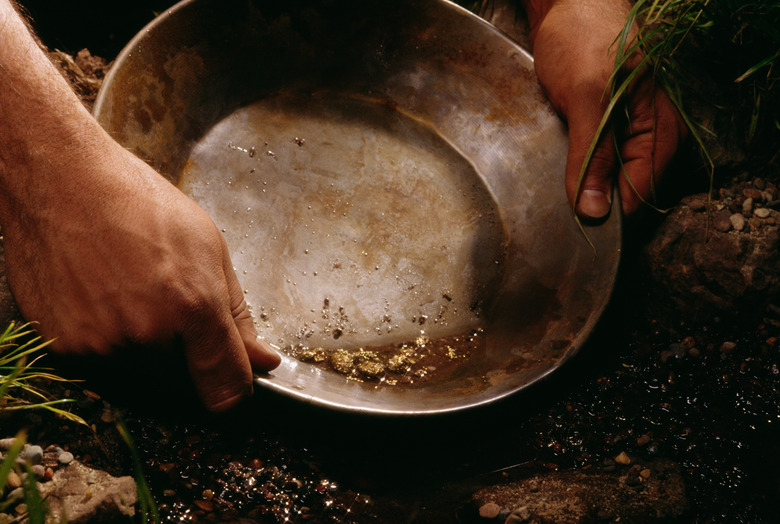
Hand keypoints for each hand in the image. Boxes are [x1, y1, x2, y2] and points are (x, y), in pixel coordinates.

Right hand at [1, 133, 280, 411]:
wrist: (62, 183)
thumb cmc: (139, 204)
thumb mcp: (210, 250)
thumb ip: (238, 317)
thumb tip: (263, 361)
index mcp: (192, 305)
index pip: (225, 387)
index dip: (234, 389)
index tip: (233, 384)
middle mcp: (147, 333)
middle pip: (183, 386)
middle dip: (188, 362)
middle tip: (170, 308)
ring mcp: (101, 344)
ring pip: (142, 381)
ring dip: (147, 356)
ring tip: (135, 296)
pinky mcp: (64, 349)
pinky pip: (101, 370)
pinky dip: (110, 348)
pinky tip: (107, 302)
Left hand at [524, 0, 686, 217]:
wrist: (566, 6)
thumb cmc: (584, 39)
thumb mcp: (588, 98)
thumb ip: (592, 156)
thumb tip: (594, 211)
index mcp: (659, 133)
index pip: (638, 195)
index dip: (608, 214)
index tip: (576, 227)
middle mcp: (645, 139)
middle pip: (621, 193)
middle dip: (591, 203)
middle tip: (555, 210)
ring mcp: (622, 135)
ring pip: (601, 181)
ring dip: (578, 188)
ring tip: (551, 188)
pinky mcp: (599, 130)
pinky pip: (587, 163)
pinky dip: (570, 171)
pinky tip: (551, 170)